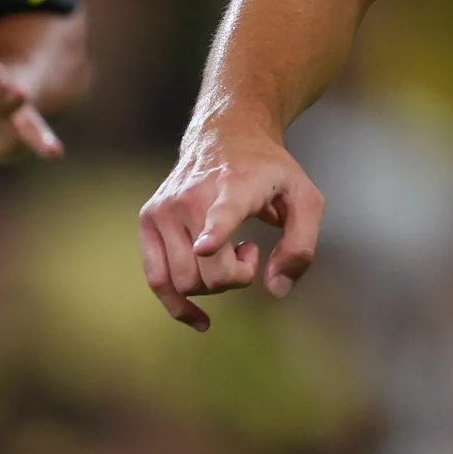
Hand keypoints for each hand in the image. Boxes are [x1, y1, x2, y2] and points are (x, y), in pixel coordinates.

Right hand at [137, 124, 323, 330]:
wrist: (227, 134)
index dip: (216, 231)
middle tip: (250, 251)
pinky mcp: (148, 219)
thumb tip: (275, 289)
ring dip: (213, 284)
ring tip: (228, 252)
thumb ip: (301, 244)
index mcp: (236, 184)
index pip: (222, 211)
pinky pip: (157, 280)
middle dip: (235, 278)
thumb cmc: (270, 171)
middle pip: (208, 270)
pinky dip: (178, 304)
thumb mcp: (305, 197)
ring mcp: (164, 208)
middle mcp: (191, 195)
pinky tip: (200, 319)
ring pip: (183, 281)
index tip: (207, 246)